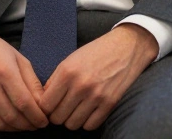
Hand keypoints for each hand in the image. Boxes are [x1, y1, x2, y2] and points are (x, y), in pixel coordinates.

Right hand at [0, 21, 47, 131]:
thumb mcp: (19, 58)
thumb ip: (31, 81)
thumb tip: (43, 103)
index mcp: (4, 71)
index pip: (23, 102)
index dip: (36, 116)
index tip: (44, 121)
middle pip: (10, 115)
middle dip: (27, 125)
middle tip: (36, 125)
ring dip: (13, 129)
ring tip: (23, 126)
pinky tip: (7, 124)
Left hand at [39, 23, 157, 130]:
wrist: (128, 46)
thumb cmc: (97, 51)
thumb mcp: (71, 59)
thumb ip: (55, 80)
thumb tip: (43, 101)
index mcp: (67, 72)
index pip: (45, 105)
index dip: (45, 107)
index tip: (51, 105)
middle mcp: (80, 85)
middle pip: (57, 118)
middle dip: (58, 114)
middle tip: (64, 107)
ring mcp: (96, 95)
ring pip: (72, 124)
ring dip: (72, 119)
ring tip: (77, 109)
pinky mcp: (110, 102)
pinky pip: (90, 125)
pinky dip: (87, 121)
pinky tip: (89, 111)